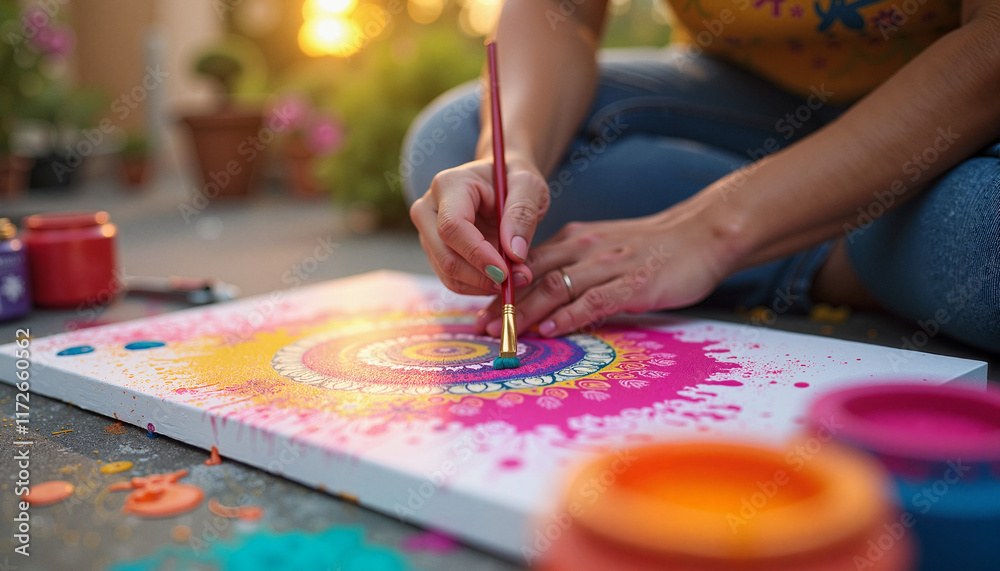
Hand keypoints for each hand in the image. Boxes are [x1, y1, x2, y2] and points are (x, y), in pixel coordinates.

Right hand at [410, 155, 550, 294]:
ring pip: (447, 273)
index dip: (477, 254)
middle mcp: (428, 208)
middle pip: (444, 255)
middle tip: (518, 279)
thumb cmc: (514, 179)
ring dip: (483, 285)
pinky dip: (478, 287)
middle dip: (481, 276)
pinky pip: (453, 280)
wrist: (501, 182)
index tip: (506, 271)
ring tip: (516, 278)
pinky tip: (502, 278)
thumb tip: (514, 253)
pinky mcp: (435, 251)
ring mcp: (428, 232)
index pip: (452, 226)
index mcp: (449, 185)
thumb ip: (523, 214)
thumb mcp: (530, 186)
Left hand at [476, 201, 741, 336]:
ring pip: (557, 287)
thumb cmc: (657, 247)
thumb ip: (578, 266)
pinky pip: (594, 300)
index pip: (528, 264)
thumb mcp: (607, 248)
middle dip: (505, 304)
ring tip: (507, 334)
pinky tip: (552, 331)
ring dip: (529, 312)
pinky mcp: (634, 283)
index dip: (502, 289)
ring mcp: (610, 265)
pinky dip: (569, 316)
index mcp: (577, 240)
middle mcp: (587, 249)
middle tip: (482, 329)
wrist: (704, 233)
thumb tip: (548, 296)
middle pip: (534, 276)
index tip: (482, 313)